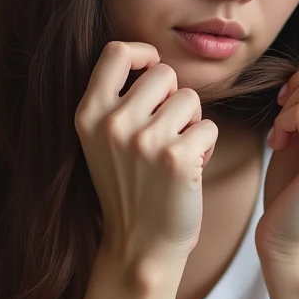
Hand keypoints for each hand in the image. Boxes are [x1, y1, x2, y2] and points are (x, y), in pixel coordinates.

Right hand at [75, 41, 218, 266]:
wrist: (139, 246)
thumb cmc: (128, 187)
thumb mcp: (102, 140)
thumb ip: (117, 99)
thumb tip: (151, 58)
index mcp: (88, 114)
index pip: (116, 51)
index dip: (142, 55)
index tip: (151, 73)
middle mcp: (112, 123)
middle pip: (163, 73)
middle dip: (173, 97)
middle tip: (166, 131)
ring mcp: (144, 140)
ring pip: (190, 98)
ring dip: (192, 123)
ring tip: (176, 152)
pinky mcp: (177, 158)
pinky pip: (210, 127)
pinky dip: (206, 146)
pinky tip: (188, 170)